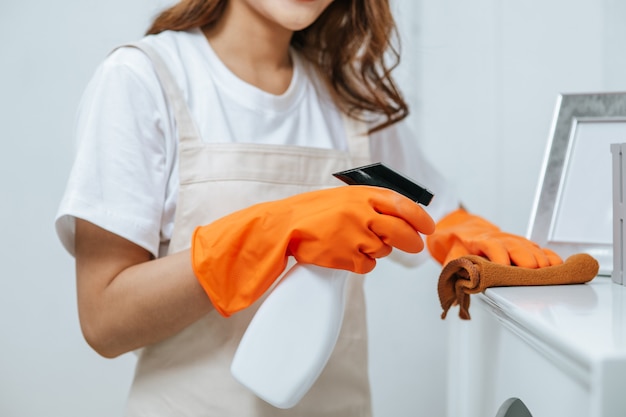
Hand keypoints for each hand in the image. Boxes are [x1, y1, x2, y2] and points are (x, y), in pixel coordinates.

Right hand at [192, 185, 434, 315]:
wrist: (284, 226)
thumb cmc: (314, 211)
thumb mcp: (344, 197)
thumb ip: (371, 203)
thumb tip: (402, 216)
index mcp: (362, 194)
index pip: (402, 204)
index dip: (420, 217)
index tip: (429, 227)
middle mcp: (362, 213)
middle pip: (401, 232)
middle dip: (411, 242)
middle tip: (414, 246)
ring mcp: (355, 236)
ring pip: (382, 251)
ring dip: (374, 250)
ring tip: (351, 241)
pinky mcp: (346, 257)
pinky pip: (366, 266)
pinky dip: (360, 264)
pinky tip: (343, 253)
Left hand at [427, 208, 561, 267]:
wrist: (464, 230)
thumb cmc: (459, 246)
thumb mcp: (452, 257)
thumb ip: (455, 271)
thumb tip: (458, 289)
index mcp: (481, 240)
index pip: (493, 246)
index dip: (500, 258)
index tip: (505, 270)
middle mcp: (501, 239)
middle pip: (518, 248)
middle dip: (526, 263)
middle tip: (531, 278)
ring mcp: (515, 241)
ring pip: (532, 248)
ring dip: (540, 263)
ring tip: (547, 277)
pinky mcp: (525, 245)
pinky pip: (541, 249)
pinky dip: (550, 258)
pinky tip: (558, 267)